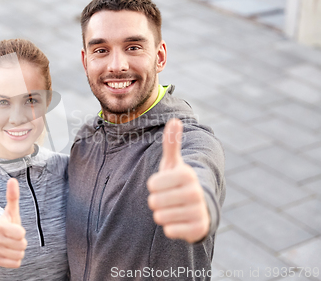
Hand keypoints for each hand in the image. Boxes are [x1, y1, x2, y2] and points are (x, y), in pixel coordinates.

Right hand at [0, 178, 26, 267]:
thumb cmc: (7, 221)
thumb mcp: (11, 210)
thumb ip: (13, 196)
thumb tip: (12, 180)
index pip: (21, 234)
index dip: (21, 231)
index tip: (16, 228)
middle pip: (22, 245)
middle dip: (22, 241)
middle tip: (15, 237)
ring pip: (19, 255)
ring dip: (19, 250)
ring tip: (13, 243)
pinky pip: (16, 264)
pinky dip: (16, 259)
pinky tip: (10, 252)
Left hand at [147, 118, 209, 242]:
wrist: (200, 208)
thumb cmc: (179, 182)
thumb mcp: (174, 163)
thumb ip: (171, 143)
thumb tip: (175, 120)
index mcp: (187, 174)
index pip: (152, 184)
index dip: (155, 185)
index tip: (166, 184)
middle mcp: (195, 192)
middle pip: (154, 201)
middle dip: (157, 201)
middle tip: (169, 198)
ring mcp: (198, 212)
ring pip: (159, 217)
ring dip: (163, 214)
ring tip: (174, 209)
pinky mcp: (197, 230)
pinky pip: (168, 231)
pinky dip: (171, 228)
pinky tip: (180, 221)